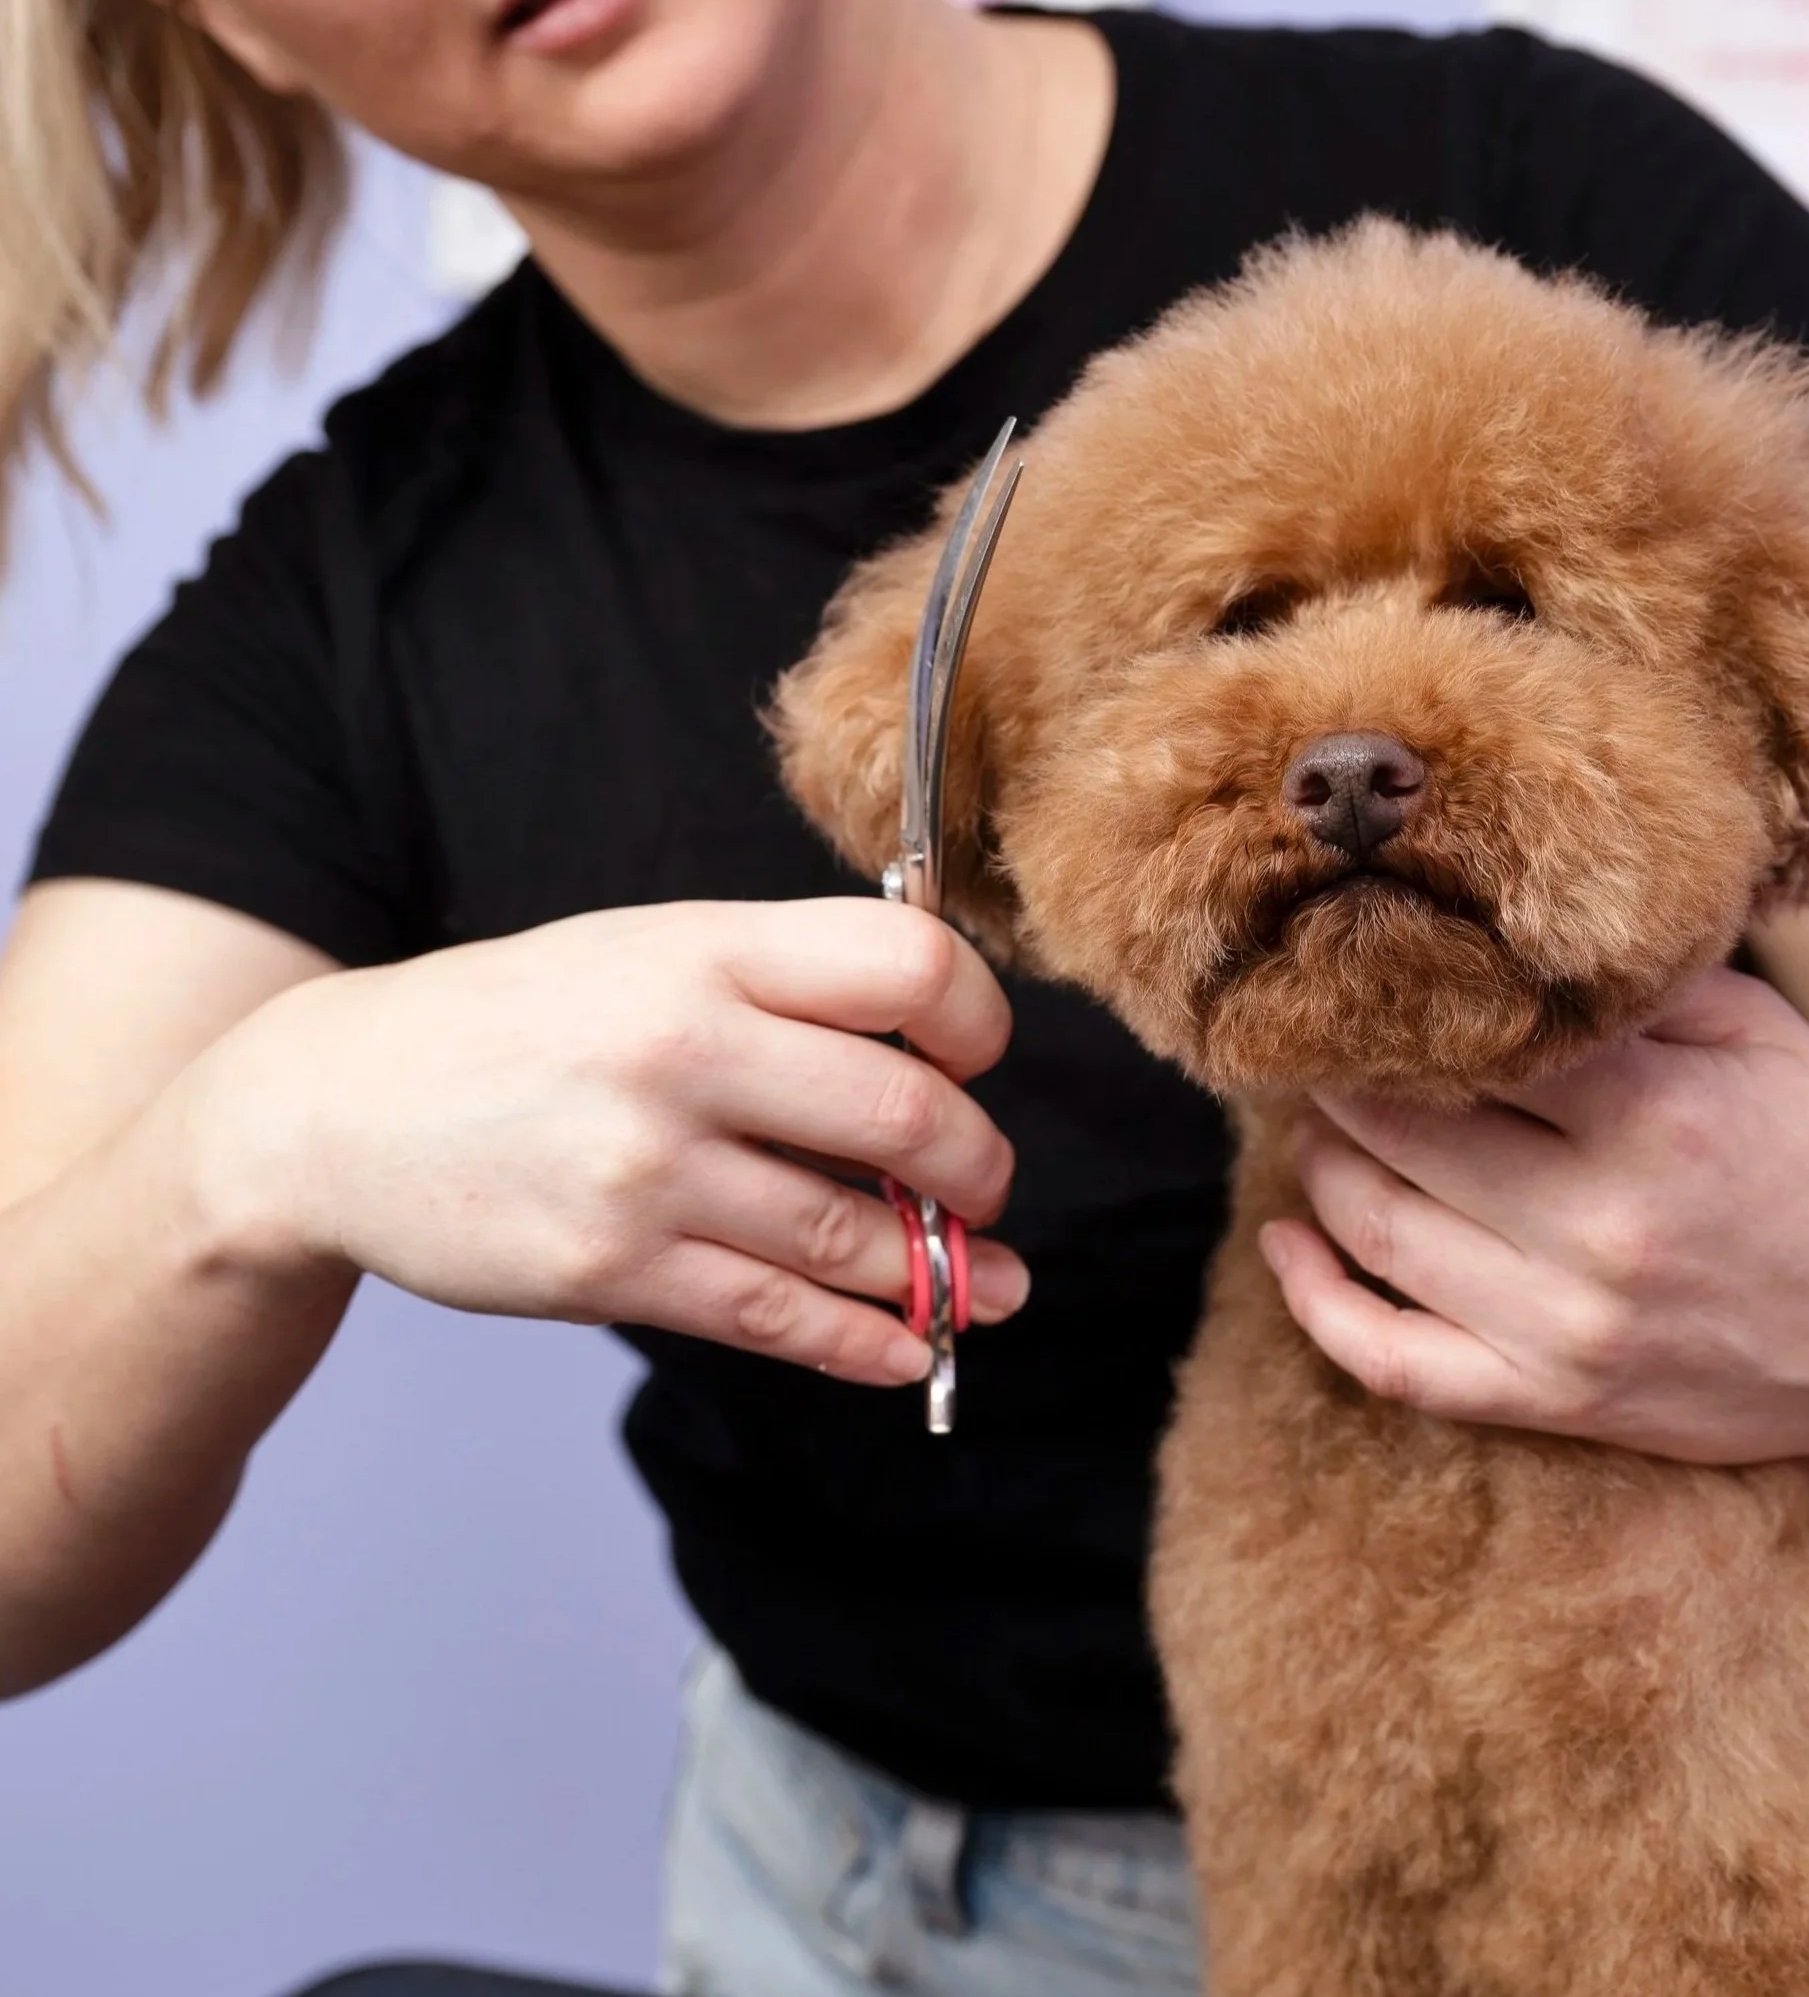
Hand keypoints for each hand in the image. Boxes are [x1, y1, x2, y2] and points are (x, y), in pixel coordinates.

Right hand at [188, 898, 1022, 1390]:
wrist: (334, 1105)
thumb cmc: (514, 1021)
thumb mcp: (642, 949)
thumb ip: (775, 982)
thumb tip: (929, 1053)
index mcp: (704, 950)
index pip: (907, 966)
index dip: (977, 1020)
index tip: (976, 1058)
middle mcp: (683, 1050)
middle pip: (904, 1117)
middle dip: (978, 1167)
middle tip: (985, 1186)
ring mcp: (645, 1168)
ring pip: (850, 1237)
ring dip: (942, 1273)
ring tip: (987, 1286)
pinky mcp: (610, 1269)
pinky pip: (775, 1318)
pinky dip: (862, 1342)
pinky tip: (907, 1347)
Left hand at [1260, 964, 1808, 1462]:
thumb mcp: (1758, 1038)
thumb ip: (1633, 987)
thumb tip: (1500, 931)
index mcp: (1652, 1117)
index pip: (1465, 1040)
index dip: (1393, 998)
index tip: (1352, 964)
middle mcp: (1598, 1228)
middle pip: (1399, 1128)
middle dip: (1335, 1071)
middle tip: (1308, 1031)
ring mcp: (1568, 1328)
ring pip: (1378, 1230)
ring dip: (1319, 1160)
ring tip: (1309, 1110)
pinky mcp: (1557, 1401)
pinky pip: (1395, 1364)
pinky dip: (1318, 1304)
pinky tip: (1287, 1242)